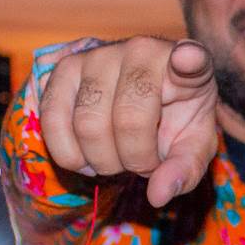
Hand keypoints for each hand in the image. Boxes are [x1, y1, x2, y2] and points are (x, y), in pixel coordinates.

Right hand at [38, 36, 217, 206]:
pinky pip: (52, 120)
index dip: (188, 60)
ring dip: (102, 160)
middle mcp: (142, 50)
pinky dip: (68, 154)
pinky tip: (87, 157)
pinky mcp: (65, 67)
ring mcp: (99, 54)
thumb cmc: (174, 121)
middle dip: (134, 160)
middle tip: (142, 162)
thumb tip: (158, 194)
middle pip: (128, 120)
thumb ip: (184, 170)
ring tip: (116, 157)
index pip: (191, 59)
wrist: (142, 102)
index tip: (188, 60)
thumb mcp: (192, 148)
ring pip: (88, 124)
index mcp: (187, 66)